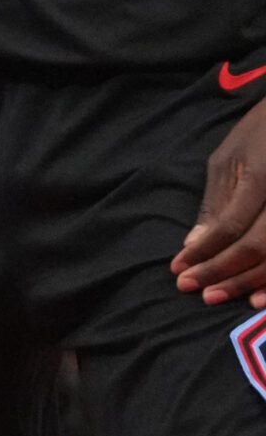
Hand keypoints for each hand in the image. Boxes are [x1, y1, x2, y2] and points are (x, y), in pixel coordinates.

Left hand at [175, 100, 265, 304]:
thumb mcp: (228, 159)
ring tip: (217, 297)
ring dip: (249, 283)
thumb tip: (194, 244)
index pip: (229, 227)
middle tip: (191, 289)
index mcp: (262, 179)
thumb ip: (215, 203)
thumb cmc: (259, 136)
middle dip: (222, 273)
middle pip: (256, 248)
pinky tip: (258, 299)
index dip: (204, 253)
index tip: (178, 270)